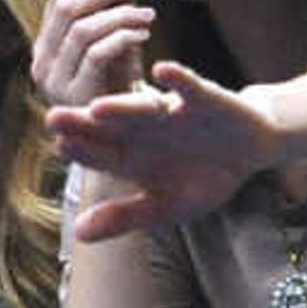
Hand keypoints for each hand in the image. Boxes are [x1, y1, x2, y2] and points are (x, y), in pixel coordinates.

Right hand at [32, 0, 158, 111]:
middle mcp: (42, 61)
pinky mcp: (77, 96)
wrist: (122, 136)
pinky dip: (123, 36)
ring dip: (119, 13)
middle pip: (67, 7)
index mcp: (45, 45)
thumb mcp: (111, 43)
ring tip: (148, 12)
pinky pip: (97, 54)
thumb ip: (111, 11)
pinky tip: (144, 33)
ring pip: (82, 28)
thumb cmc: (118, 86)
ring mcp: (56, 80)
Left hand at [46, 63, 288, 240]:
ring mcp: (173, 113)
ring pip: (144, 109)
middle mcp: (145, 131)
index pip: (99, 154)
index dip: (82, 152)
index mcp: (131, 156)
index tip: (60, 147)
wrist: (251, 148)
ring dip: (123, 108)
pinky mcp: (206, 99)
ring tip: (98, 107)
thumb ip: (123, 217)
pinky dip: (180, 81)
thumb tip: (79, 235)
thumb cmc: (204, 177)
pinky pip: (191, 88)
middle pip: (111, 128)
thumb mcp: (165, 207)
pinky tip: (162, 72)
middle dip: (85, 124)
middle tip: (54, 117)